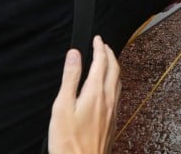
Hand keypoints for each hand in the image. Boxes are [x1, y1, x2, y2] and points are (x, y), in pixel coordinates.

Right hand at [48, 36, 120, 153]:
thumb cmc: (69, 141)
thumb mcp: (62, 107)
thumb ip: (70, 78)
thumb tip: (75, 54)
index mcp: (95, 92)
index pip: (102, 61)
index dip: (99, 47)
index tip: (97, 38)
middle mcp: (108, 99)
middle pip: (114, 69)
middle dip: (109, 53)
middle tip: (103, 45)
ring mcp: (112, 111)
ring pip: (118, 81)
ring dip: (114, 66)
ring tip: (107, 61)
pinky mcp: (112, 121)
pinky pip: (118, 94)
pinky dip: (114, 81)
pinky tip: (109, 88)